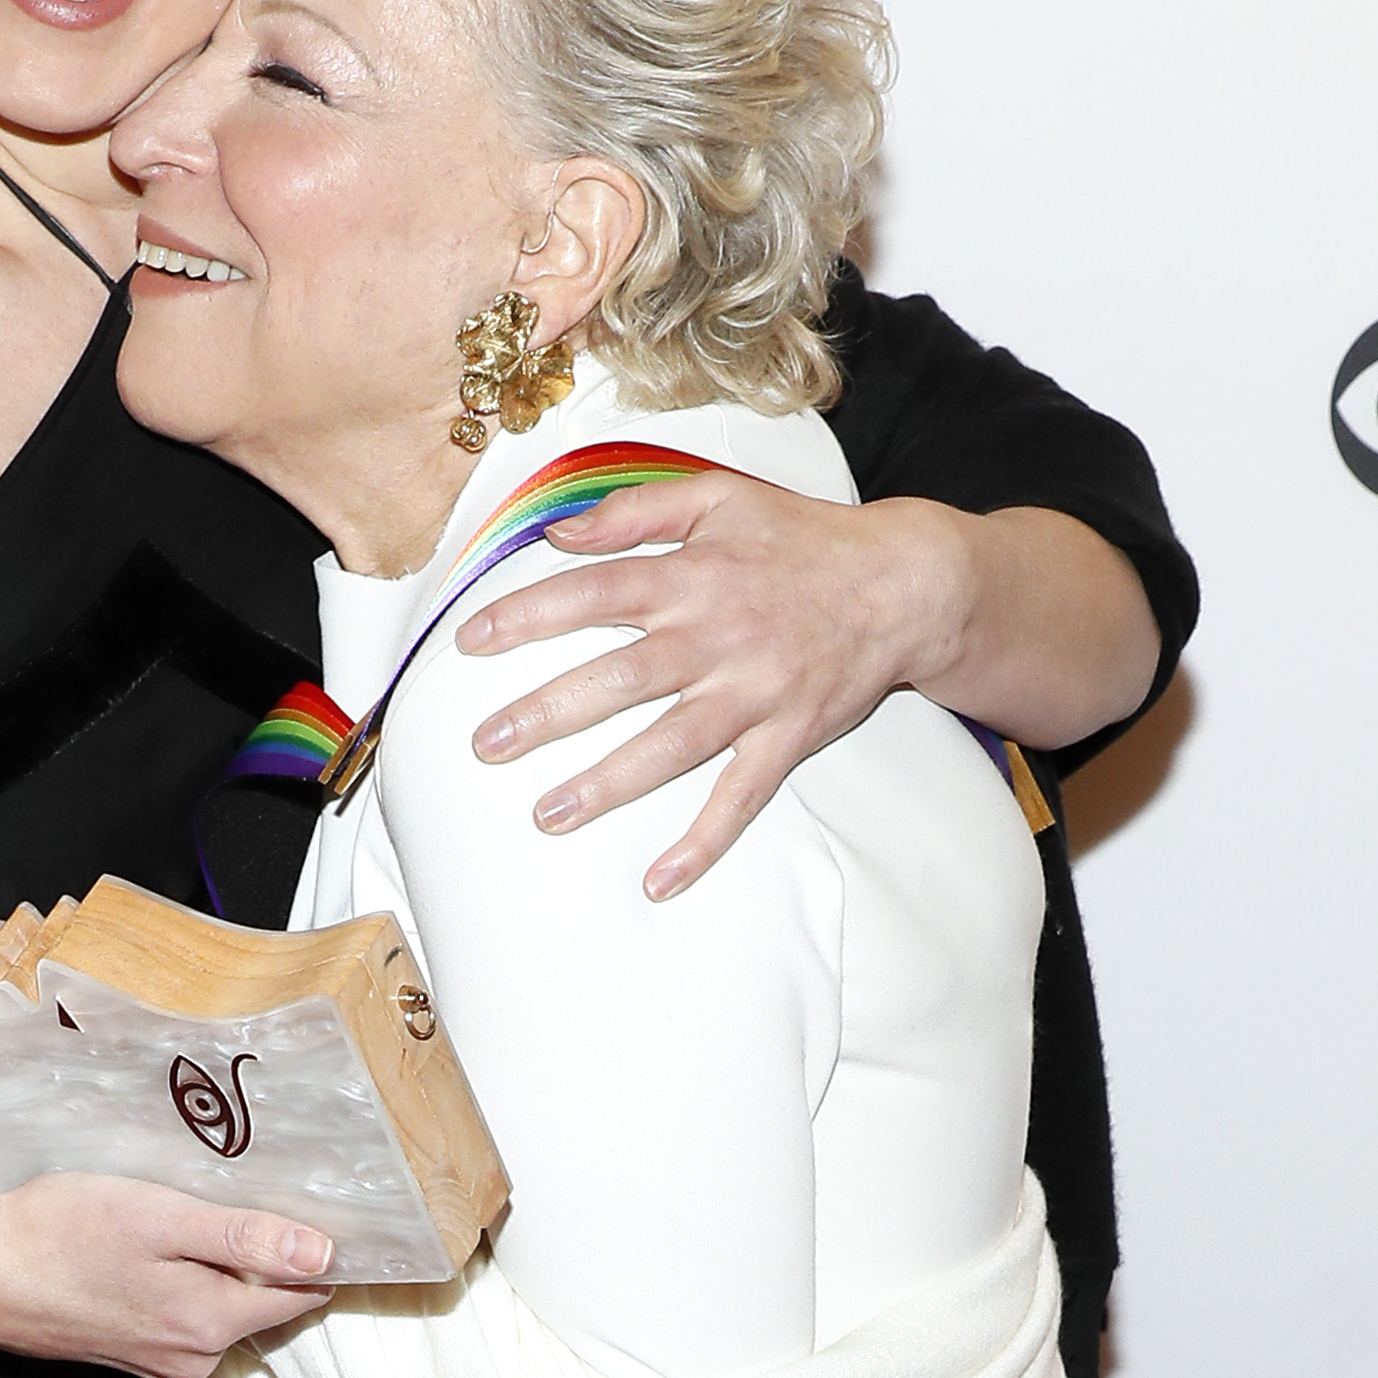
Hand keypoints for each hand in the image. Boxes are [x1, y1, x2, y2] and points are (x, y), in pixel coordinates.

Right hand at [0, 1168, 332, 1377]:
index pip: (303, 1293)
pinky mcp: (125, 1351)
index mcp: (211, 1324)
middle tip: (244, 1192)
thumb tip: (324, 1257)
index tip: (319, 1204)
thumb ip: (243, 1240)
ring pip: (219, 1308)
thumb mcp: (159, 1218)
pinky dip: (180, 1281)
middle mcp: (193, 1355)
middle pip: (263, 1303)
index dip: (318, 1249)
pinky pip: (178, 1314)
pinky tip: (151, 1245)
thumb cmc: (55, 1234)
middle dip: (266, 1256)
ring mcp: (156, 1359)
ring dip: (218, 1268)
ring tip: (190, 1213)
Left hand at [455, 477, 965, 899]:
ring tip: (547, 814)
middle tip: (486, 744)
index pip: (594, 593)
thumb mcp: (722, 497)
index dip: (529, 615)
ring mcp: (754, 694)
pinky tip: (661, 880)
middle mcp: (717, 638)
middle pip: (619, 679)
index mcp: (693, 577)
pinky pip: (742, 798)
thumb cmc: (803, 540)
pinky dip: (704, 842)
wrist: (905, 583)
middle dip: (547, 712)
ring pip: (670, 745)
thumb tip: (560, 533)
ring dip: (607, 783)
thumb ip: (637, 509)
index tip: (471, 642)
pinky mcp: (789, 738)